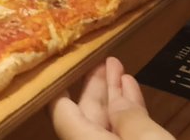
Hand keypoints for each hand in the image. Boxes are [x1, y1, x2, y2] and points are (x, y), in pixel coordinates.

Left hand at [50, 57, 171, 139]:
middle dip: (94, 85)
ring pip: (107, 122)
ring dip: (113, 93)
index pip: (60, 112)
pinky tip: (131, 87)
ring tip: (117, 65)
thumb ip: (129, 118)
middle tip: (100, 58)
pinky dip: (129, 112)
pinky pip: (125, 133)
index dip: (58, 87)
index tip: (61, 61)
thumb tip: (118, 102)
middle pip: (85, 114)